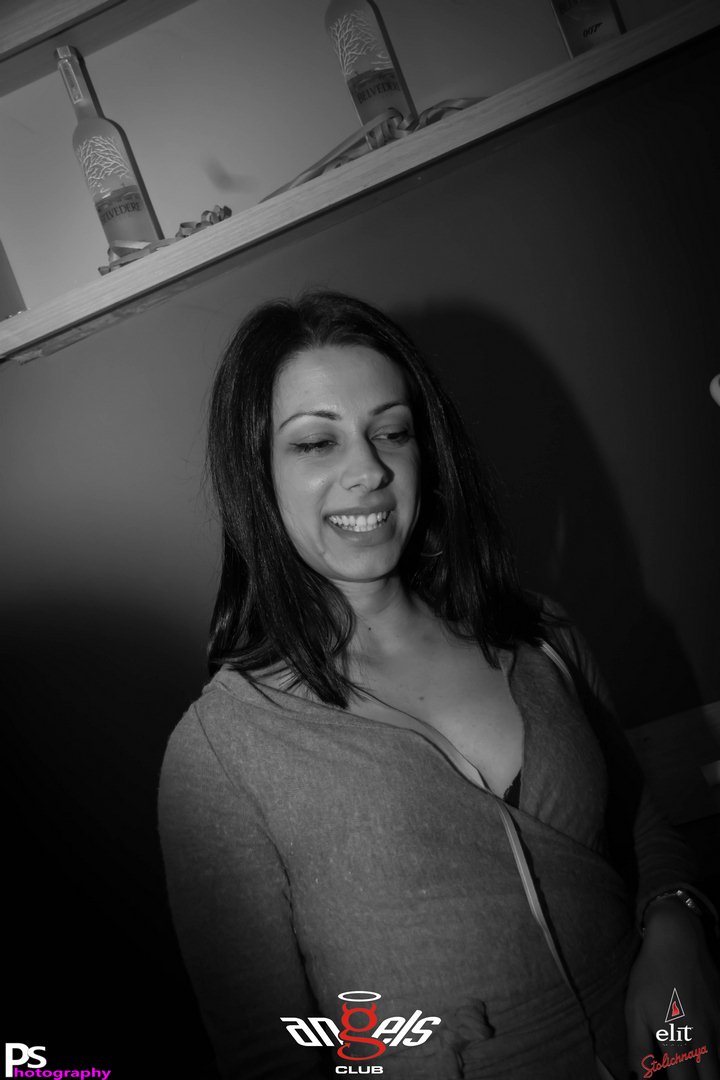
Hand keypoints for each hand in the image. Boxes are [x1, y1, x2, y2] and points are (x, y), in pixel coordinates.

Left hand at [625, 899, 719, 1079]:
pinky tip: (710, 1054)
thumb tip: (640, 1077)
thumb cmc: (651, 974)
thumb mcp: (634, 1010)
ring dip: (711, 1071)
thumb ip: (638, 1048)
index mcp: (677, 1040)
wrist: (678, 939)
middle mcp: (704, 1039)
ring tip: (696, 1067)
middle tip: (685, 1074)